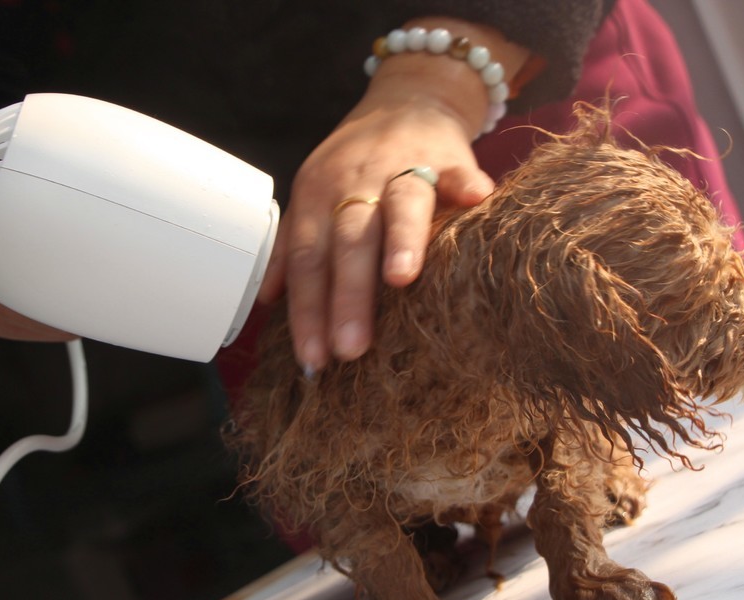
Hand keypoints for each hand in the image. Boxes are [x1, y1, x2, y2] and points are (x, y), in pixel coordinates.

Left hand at [257, 19, 527, 371]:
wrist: (408, 98)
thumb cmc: (357, 161)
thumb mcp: (314, 195)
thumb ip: (293, 246)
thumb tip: (266, 300)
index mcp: (317, 196)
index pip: (307, 260)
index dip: (307, 311)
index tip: (312, 358)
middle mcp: (356, 182)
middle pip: (348, 242)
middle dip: (347, 297)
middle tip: (350, 348)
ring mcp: (403, 166)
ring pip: (399, 204)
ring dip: (399, 239)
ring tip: (400, 280)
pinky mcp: (449, 156)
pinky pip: (458, 172)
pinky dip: (466, 185)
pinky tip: (477, 202)